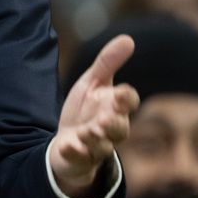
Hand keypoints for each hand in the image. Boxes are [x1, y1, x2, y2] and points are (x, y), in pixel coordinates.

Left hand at [50, 33, 139, 197]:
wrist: (69, 140)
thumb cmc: (86, 110)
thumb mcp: (93, 83)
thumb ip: (107, 63)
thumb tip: (128, 39)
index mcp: (115, 107)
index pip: (128, 102)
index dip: (126, 98)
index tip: (119, 93)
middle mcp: (110, 128)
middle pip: (120, 128)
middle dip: (114, 124)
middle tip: (104, 119)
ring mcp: (96, 145)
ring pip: (102, 146)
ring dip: (95, 139)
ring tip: (85, 132)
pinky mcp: (80, 157)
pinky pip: (80, 158)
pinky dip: (75, 152)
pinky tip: (68, 146)